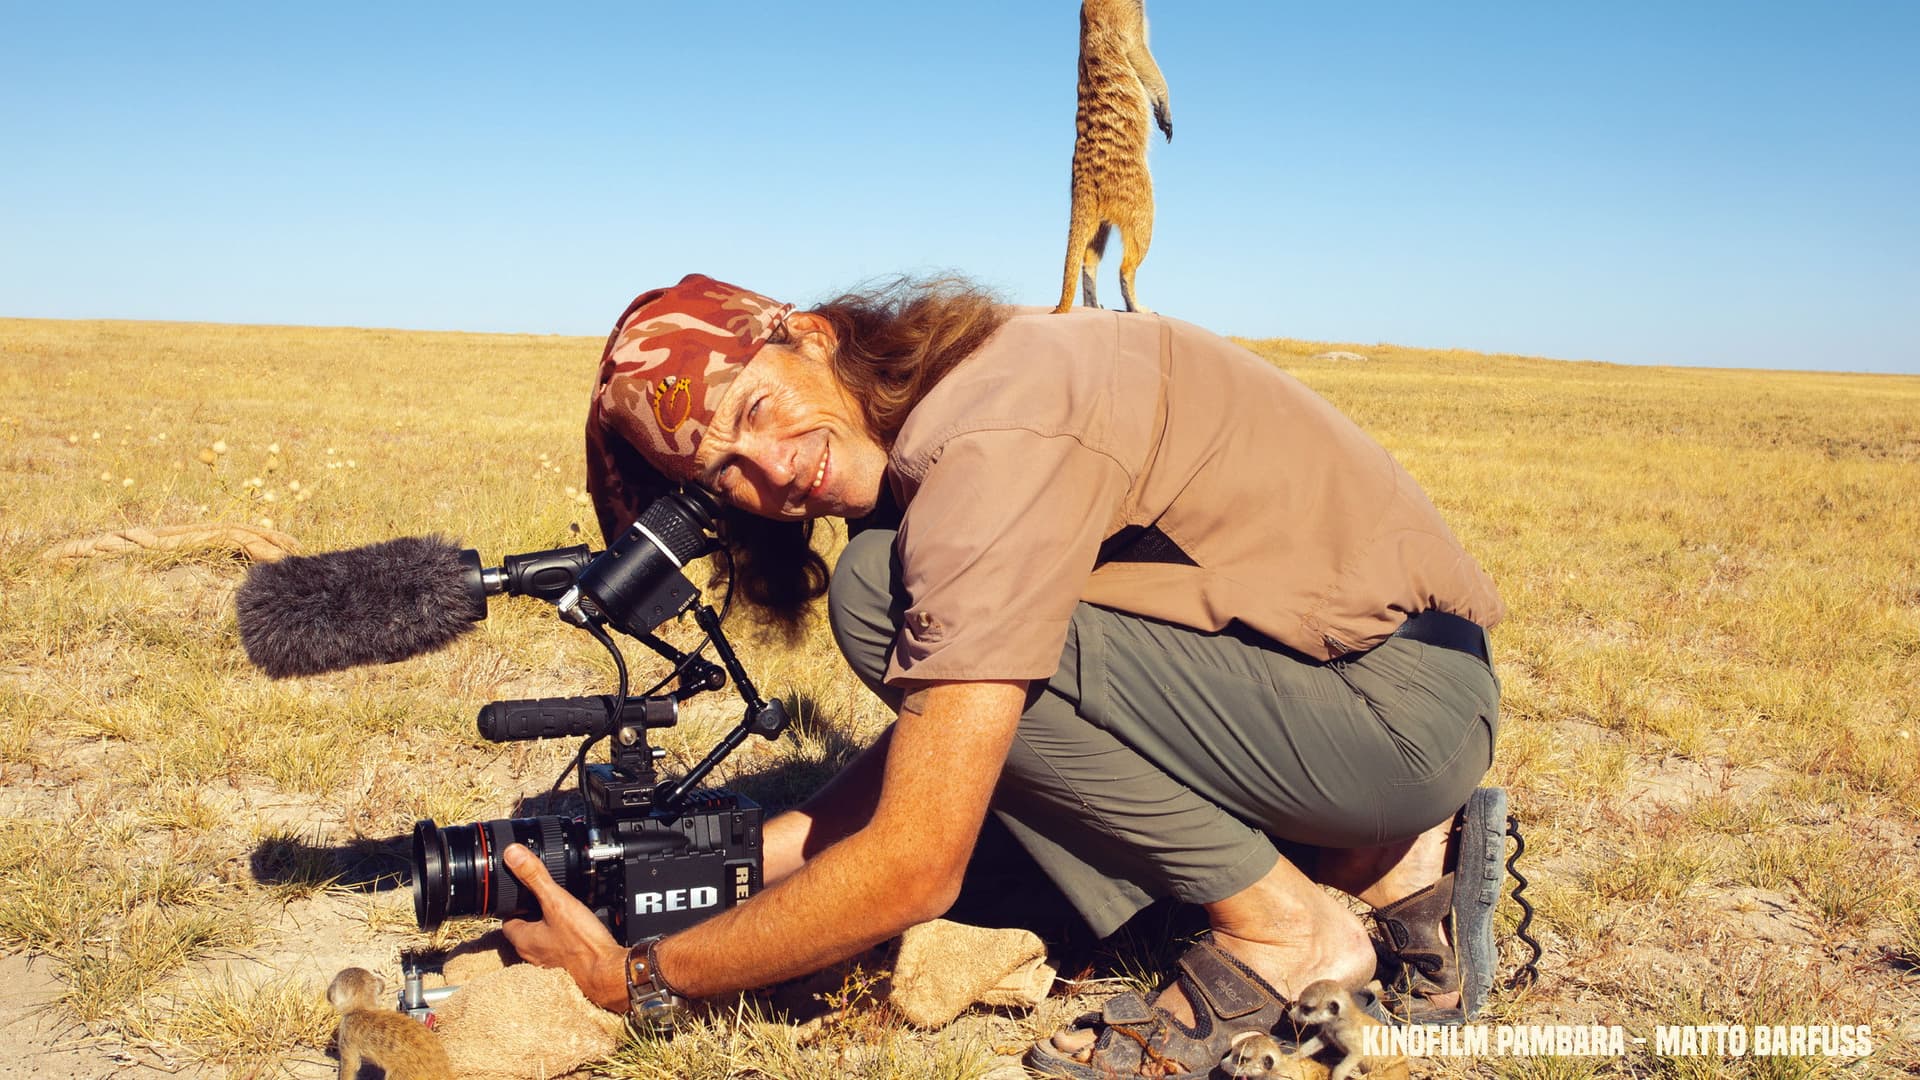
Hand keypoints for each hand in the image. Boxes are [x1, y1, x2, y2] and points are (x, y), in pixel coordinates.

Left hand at [497, 843, 629, 1011]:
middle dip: (533, 915)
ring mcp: (548, 964)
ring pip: (542, 941)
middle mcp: (531, 955)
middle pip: (525, 930)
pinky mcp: (566, 969)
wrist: (608, 972)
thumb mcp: (557, 902)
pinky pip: (559, 950)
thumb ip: (535, 877)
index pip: (507, 919)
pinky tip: (578, 932)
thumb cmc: (582, 943)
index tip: (523, 894)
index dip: (514, 905)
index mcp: (523, 939)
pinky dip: (565, 940)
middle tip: (546, 900)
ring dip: (549, 929)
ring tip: (564, 914)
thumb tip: (512, 854)